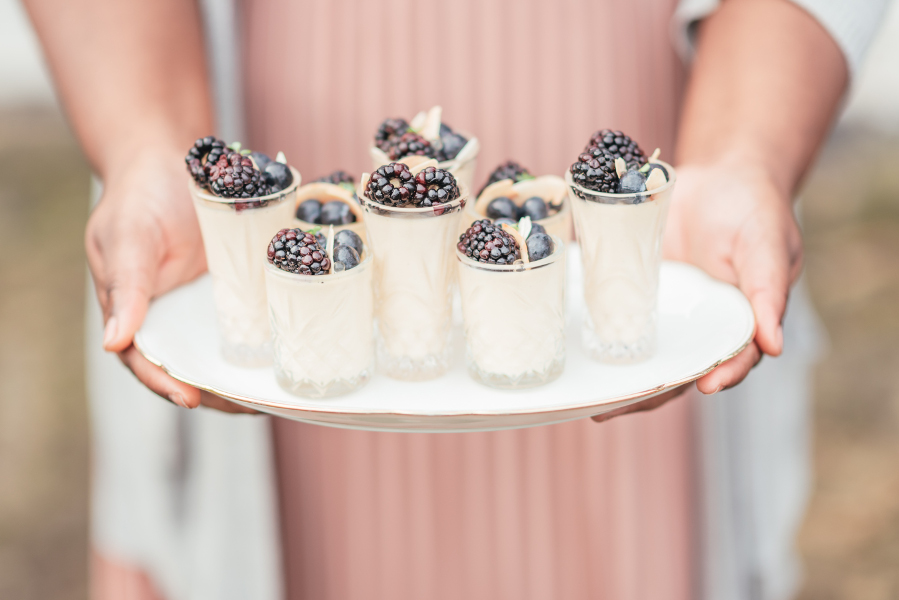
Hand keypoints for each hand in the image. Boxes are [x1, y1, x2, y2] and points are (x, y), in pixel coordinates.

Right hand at [86, 145, 254, 412]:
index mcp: (132, 314)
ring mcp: (201, 309)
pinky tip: (288, 354)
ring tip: (274, 395)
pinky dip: (263, 342)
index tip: (191, 400)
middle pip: (190, 369)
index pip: (146, 362)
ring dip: (244, 377)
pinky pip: (247, 323)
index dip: (166, 384)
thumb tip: (115, 344)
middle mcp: (168, 319)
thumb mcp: (127, 237)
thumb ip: (125, 287)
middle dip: (217, 393)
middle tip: (249, 406)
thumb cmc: (138, 199)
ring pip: (221, 354)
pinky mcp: (232, 294)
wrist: (170, 165)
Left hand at [592, 159, 802, 422]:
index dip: (719, 376)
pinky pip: (617, 312)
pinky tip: (572, 345)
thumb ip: (768, 291)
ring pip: (642, 350)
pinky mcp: (638, 288)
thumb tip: (774, 346)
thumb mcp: (768, 244)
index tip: (703, 386)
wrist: (720, 175)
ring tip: (588, 398)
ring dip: (617, 375)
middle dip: (646, 393)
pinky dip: (597, 328)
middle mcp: (700, 325)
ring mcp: (666, 310)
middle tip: (612, 410)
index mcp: (739, 322)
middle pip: (676, 368)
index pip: (732, 359)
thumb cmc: (755, 211)